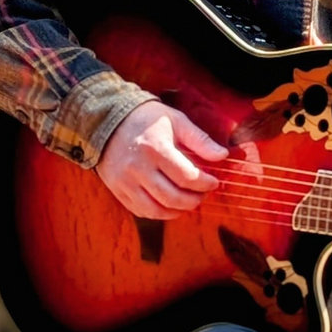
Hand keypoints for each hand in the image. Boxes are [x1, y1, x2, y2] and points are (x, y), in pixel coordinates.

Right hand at [96, 100, 227, 219]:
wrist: (109, 119)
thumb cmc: (148, 119)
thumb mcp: (177, 121)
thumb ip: (200, 140)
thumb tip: (223, 156)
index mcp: (156, 149)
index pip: (187, 177)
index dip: (205, 184)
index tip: (214, 182)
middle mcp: (138, 168)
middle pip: (172, 197)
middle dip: (194, 200)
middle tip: (203, 194)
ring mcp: (125, 181)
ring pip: (156, 210)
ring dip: (178, 211)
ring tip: (189, 202)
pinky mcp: (117, 189)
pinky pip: (140, 210)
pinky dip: (159, 213)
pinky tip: (170, 205)